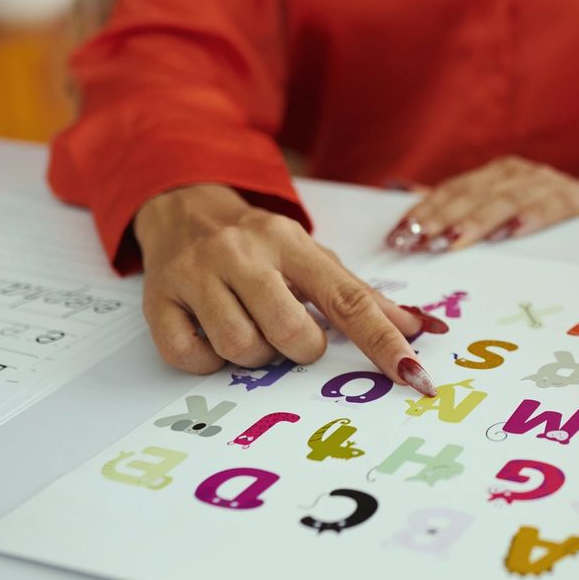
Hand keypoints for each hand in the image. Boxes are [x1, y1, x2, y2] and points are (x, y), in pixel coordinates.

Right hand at [134, 184, 436, 393]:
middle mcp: (242, 253)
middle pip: (290, 333)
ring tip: (251, 328)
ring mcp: (196, 275)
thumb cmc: (258, 242)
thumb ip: (362, 296)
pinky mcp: (157, 300)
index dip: (384, 341)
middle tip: (290, 334)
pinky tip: (213, 337)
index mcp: (291, 243)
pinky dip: (208, 361)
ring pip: (241, 348)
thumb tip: (421, 328)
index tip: (413, 374)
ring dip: (255, 355)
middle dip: (300, 348)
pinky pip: (191, 357)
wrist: (181, 205)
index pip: (349, 299)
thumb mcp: (311, 257)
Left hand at [383, 157, 578, 252]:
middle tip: (415, 242)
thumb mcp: (505, 207)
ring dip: (476, 221)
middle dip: (439, 218)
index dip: (422, 211)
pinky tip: (511, 233)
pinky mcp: (577, 200)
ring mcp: (546, 184)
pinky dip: (530, 218)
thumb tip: (408, 199)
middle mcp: (516, 173)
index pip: (450, 191)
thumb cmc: (550, 213)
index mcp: (494, 175)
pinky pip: (550, 206)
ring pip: (504, 200)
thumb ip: (463, 204)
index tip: (397, 236)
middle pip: (471, 194)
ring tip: (451, 242)